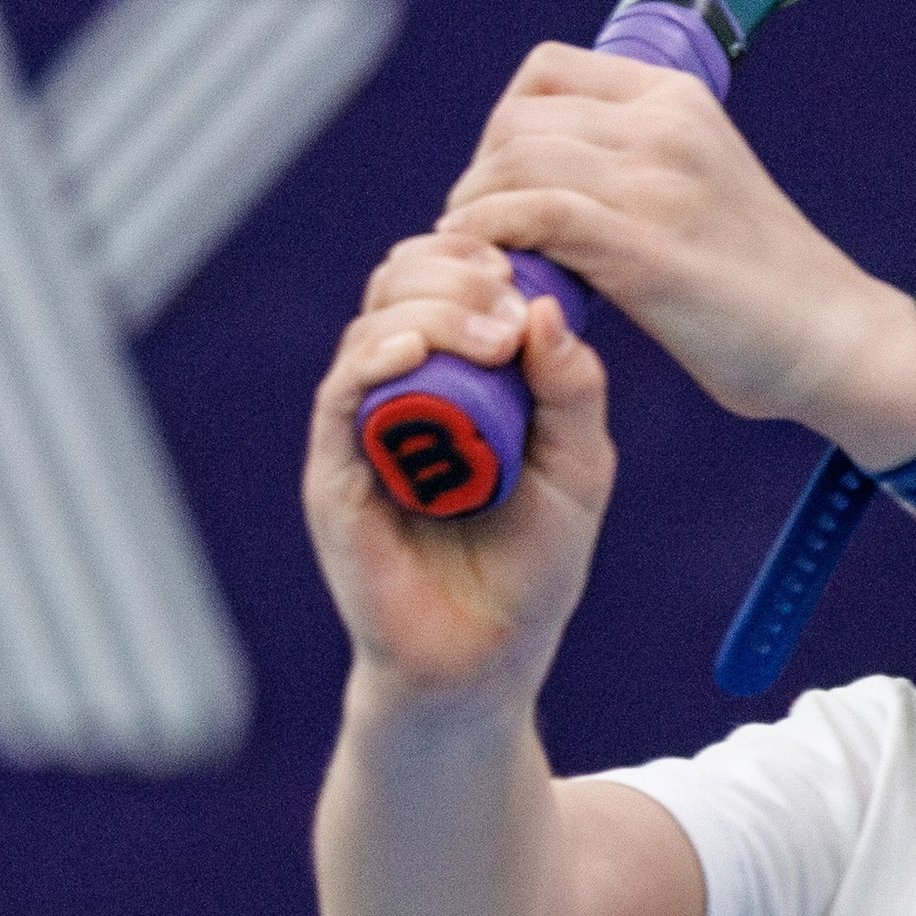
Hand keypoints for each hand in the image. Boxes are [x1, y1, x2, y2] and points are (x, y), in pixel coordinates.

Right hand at [303, 233, 613, 702]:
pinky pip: (341, 397)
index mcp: (456, 375)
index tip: (529, 264)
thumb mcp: (579, 471)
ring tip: (490, 331)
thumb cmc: (532, 566)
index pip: (446, 277)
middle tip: (509, 300)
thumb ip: (573, 392)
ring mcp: (363, 428)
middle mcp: (401, 388)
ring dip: (430, 310)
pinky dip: (373, 362)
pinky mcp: (336, 474)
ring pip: (371, 326)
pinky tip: (413, 351)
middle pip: (400, 282)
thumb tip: (547, 308)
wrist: (486, 661)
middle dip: (455, 270)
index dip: (480, 254)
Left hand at [437, 43, 915, 467]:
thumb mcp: (699, 183)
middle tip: (480, 235)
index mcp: (678, 98)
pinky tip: (500, 276)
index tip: (502, 186)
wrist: (834, 338)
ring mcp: (656, 182)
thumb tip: (539, 176)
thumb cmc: (761, 283)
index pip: (546, 71)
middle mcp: (665, 125)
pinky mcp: (644, 248)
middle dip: (479, 177)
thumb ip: (632, 163)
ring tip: (482, 261)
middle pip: (518, 119)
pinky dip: (494, 241)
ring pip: (514, 163)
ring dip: (477, 214)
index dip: (501, 127)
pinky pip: (532, 215)